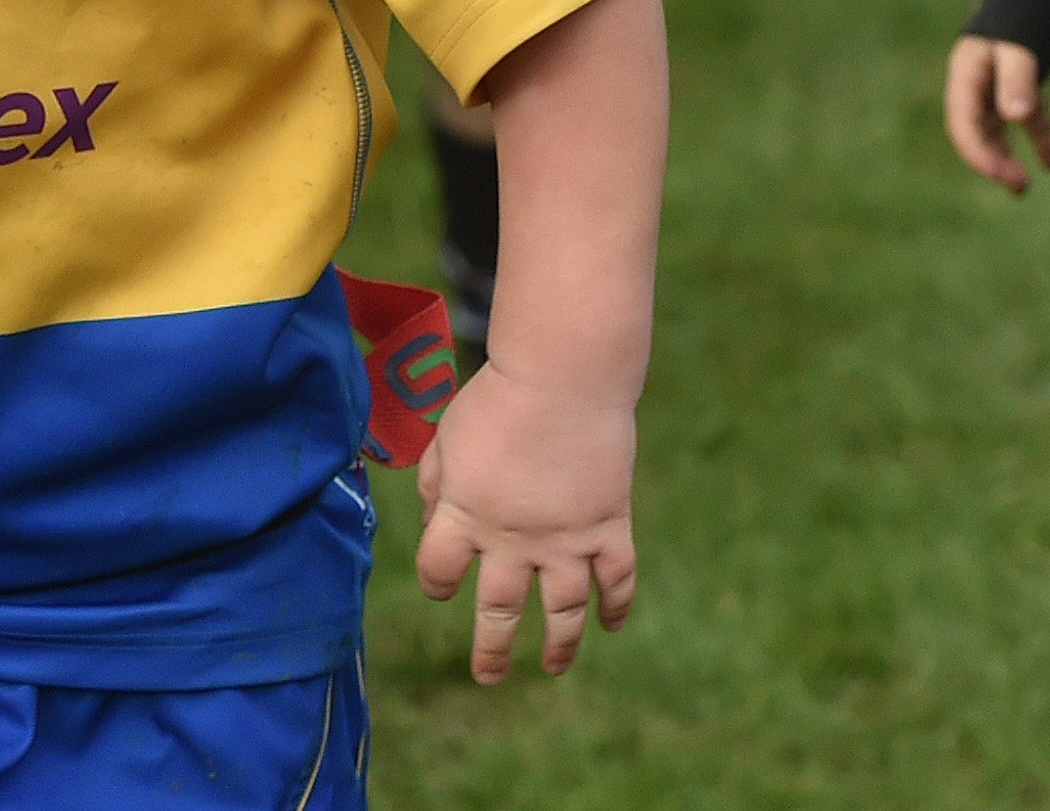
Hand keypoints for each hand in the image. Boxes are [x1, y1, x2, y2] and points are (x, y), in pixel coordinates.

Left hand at [414, 356, 639, 683]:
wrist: (564, 375)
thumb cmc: (498, 399)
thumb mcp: (446, 437)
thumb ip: (434, 482)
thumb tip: (432, 520)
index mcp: (463, 516)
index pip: (440, 572)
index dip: (438, 583)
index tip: (444, 586)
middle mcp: (511, 539)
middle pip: (498, 610)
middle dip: (491, 649)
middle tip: (488, 675)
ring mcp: (564, 538)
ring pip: (562, 611)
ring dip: (559, 646)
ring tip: (554, 668)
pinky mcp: (607, 525)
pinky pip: (616, 578)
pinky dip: (616, 605)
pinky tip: (611, 624)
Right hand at [943, 35, 1049, 192]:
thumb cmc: (1026, 8)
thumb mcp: (1020, 44)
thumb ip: (1017, 78)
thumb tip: (1015, 116)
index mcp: (965, 72)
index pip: (963, 124)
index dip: (979, 155)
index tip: (1004, 176)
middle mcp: (976, 80)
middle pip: (976, 131)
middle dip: (994, 161)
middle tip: (1020, 187)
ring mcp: (996, 82)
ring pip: (997, 128)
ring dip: (1008, 156)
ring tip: (1024, 187)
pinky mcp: (1021, 82)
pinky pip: (1026, 116)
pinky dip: (1039, 137)